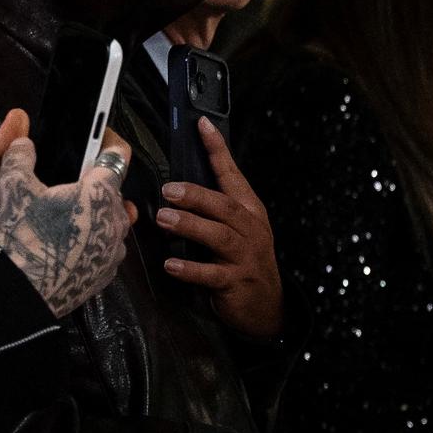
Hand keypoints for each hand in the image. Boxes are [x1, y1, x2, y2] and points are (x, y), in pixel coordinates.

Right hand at [0, 127, 134, 316]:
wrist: (21, 292)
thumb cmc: (21, 235)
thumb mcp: (13, 186)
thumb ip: (19, 156)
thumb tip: (22, 142)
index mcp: (101, 191)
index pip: (117, 154)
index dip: (106, 139)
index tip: (96, 135)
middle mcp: (117, 218)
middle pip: (113, 189)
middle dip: (94, 182)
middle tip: (68, 181)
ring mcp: (114, 249)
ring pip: (111, 220)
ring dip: (95, 212)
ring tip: (66, 215)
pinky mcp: (106, 273)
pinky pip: (104, 247)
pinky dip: (92, 240)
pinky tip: (68, 243)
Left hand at [156, 121, 283, 338]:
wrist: (267, 307)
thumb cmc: (246, 261)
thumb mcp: (239, 229)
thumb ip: (216, 208)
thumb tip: (181, 184)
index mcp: (249, 211)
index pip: (233, 174)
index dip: (217, 150)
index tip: (202, 126)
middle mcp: (250, 230)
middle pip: (224, 206)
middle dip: (196, 195)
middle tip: (169, 190)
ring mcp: (245, 257)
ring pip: (218, 236)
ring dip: (190, 226)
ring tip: (164, 219)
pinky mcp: (235, 283)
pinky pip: (211, 274)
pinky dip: (190, 268)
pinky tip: (171, 264)